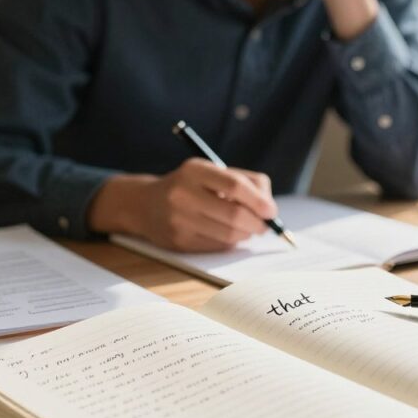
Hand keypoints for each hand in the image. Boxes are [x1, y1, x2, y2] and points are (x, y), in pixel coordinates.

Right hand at [88, 159, 276, 251]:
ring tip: (246, 228)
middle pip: (234, 215)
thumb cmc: (191, 186)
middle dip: (257, 223)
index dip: (258, 200)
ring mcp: (178, 220)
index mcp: (194, 170)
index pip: (234, 186)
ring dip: (245, 234)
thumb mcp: (212, 172)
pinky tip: (227, 234)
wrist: (146, 204)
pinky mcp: (178, 241)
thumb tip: (269, 209)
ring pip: (228, 235)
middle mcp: (183, 194)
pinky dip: (230, 243)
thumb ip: (245, 182)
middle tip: (264, 225)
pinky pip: (216, 246)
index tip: (271, 211)